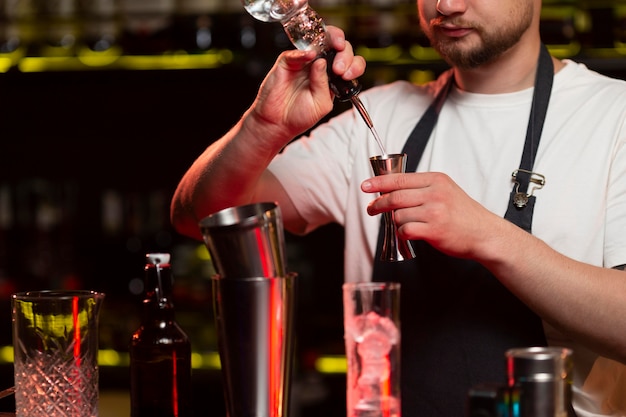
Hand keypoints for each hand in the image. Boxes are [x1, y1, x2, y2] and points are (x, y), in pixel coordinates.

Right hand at [244, 26, 365, 145]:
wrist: (277, 122)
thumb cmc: (298, 115)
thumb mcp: (321, 104)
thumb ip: (325, 85)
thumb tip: (323, 63)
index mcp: (332, 77)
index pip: (350, 63)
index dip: (353, 64)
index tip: (347, 74)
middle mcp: (320, 65)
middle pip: (339, 46)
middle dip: (344, 53)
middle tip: (339, 67)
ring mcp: (304, 61)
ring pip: (320, 40)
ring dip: (331, 41)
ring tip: (333, 52)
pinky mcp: (287, 61)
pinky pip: (296, 51)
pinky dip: (304, 52)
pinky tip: (310, 55)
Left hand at [362, 172, 506, 259]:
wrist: (484, 233)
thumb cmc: (464, 214)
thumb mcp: (446, 191)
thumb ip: (422, 188)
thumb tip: (391, 189)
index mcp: (436, 180)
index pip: (400, 179)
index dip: (379, 182)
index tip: (365, 186)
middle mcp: (435, 193)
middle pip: (395, 196)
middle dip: (378, 204)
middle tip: (371, 209)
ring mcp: (435, 212)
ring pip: (399, 215)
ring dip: (396, 222)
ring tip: (405, 225)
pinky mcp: (434, 230)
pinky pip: (405, 230)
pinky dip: (402, 234)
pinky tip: (408, 234)